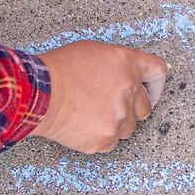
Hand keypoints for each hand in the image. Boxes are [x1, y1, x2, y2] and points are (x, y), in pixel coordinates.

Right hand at [31, 40, 169, 152]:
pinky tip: (84, 124)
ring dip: (116, 123)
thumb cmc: (58, 70)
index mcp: (127, 64)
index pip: (158, 71)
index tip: (151, 91)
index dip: (156, 84)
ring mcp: (118, 117)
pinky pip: (112, 142)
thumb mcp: (93, 52)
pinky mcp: (106, 138)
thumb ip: (119, 62)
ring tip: (91, 114)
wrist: (37, 94)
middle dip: (131, 108)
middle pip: (146, 107)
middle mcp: (128, 90)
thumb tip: (136, 73)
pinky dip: (100, 136)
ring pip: (130, 128)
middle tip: (109, 105)